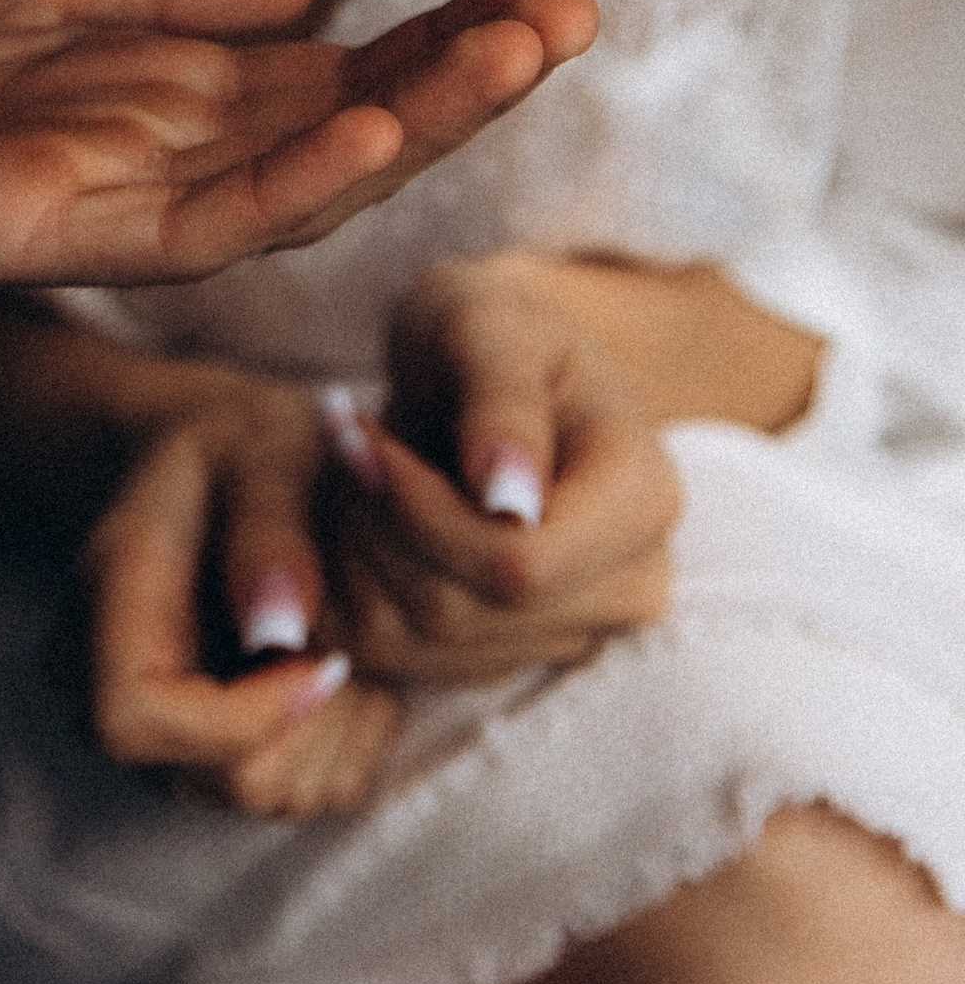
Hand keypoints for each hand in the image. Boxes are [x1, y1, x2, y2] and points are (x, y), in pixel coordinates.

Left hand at [0, 0, 594, 344]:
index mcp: (146, 88)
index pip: (330, 66)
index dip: (441, 34)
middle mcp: (144, 153)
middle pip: (344, 123)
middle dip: (467, 75)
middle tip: (580, 6)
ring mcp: (99, 200)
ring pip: (299, 177)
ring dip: (421, 118)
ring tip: (531, 47)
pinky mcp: (37, 232)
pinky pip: (193, 224)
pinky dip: (291, 177)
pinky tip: (372, 126)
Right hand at [79, 374, 401, 817]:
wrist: (211, 464)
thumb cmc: (241, 444)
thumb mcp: (265, 446)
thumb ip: (271, 529)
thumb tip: (281, 634)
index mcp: (107, 596)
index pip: (134, 715)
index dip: (244, 715)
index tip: (330, 657)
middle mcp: (102, 681)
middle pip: (219, 776)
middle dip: (317, 720)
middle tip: (358, 639)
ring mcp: (147, 730)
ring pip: (262, 795)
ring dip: (335, 732)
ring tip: (349, 642)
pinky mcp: (197, 757)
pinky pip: (290, 796)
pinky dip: (339, 745)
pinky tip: (338, 667)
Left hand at [321, 254, 680, 688]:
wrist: (492, 367)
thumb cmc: (492, 330)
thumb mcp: (492, 327)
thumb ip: (502, 403)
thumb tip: (511, 504)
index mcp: (643, 499)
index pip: (520, 565)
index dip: (418, 510)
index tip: (355, 431)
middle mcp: (627, 585)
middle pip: (464, 610)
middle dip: (377, 523)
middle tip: (340, 436)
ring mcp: (571, 632)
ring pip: (421, 640)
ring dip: (356, 549)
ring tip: (353, 461)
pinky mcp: (509, 655)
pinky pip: (397, 655)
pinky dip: (353, 584)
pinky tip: (359, 510)